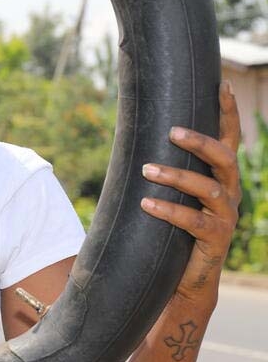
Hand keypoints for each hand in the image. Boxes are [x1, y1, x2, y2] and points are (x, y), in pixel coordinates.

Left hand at [140, 81, 240, 303]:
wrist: (183, 278)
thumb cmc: (173, 227)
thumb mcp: (171, 192)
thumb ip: (163, 165)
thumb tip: (133, 133)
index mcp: (220, 177)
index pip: (229, 138)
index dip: (228, 112)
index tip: (220, 83)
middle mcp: (228, 193)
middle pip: (226, 159)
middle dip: (201, 143)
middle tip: (173, 131)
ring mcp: (225, 217)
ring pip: (209, 189)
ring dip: (177, 176)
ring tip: (148, 169)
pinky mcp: (215, 240)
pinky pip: (194, 222)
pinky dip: (169, 210)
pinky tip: (146, 203)